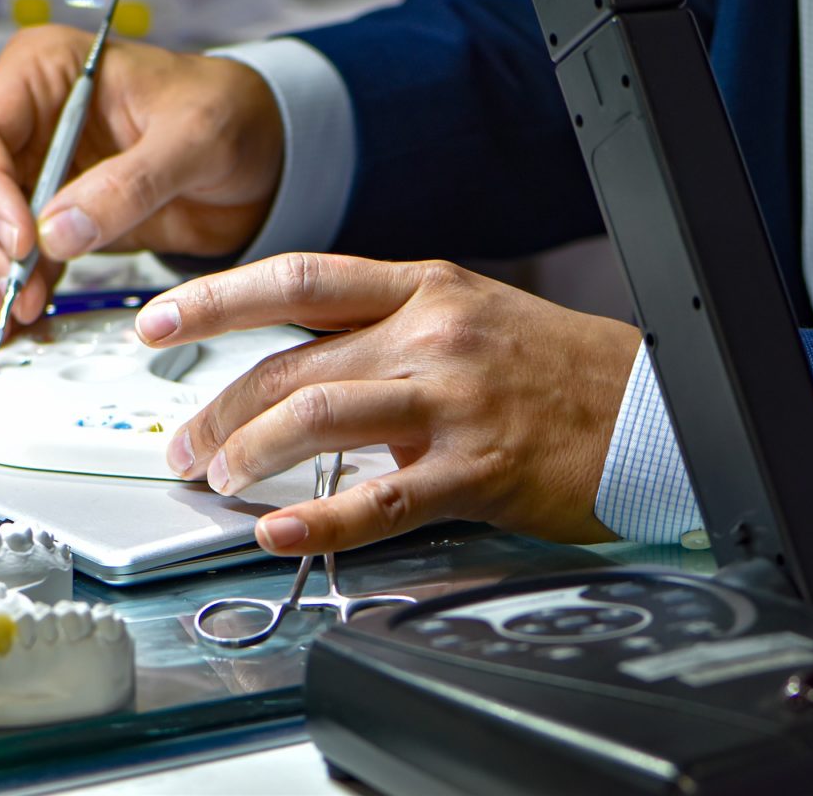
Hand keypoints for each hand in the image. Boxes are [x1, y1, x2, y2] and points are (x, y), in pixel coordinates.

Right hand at [0, 25, 283, 350]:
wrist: (265, 151)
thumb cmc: (232, 112)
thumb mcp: (194, 138)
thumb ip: (131, 182)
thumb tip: (62, 230)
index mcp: (48, 71)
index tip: (21, 240)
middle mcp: (34, 118)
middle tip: (19, 289)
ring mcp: (44, 169)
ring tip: (9, 319)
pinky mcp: (61, 216)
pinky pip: (25, 255)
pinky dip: (20, 288)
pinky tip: (17, 321)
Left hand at [133, 253, 641, 554]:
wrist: (655, 408)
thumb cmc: (557, 368)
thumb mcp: (469, 315)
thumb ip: (385, 330)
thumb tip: (299, 366)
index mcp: (423, 285)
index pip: (295, 280)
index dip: (214, 299)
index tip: (157, 322)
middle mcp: (431, 332)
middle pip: (292, 362)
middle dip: (217, 406)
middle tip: (181, 444)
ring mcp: (454, 399)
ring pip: (321, 415)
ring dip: (252, 452)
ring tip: (219, 481)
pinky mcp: (479, 468)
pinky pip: (381, 498)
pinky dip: (320, 519)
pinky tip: (280, 532)